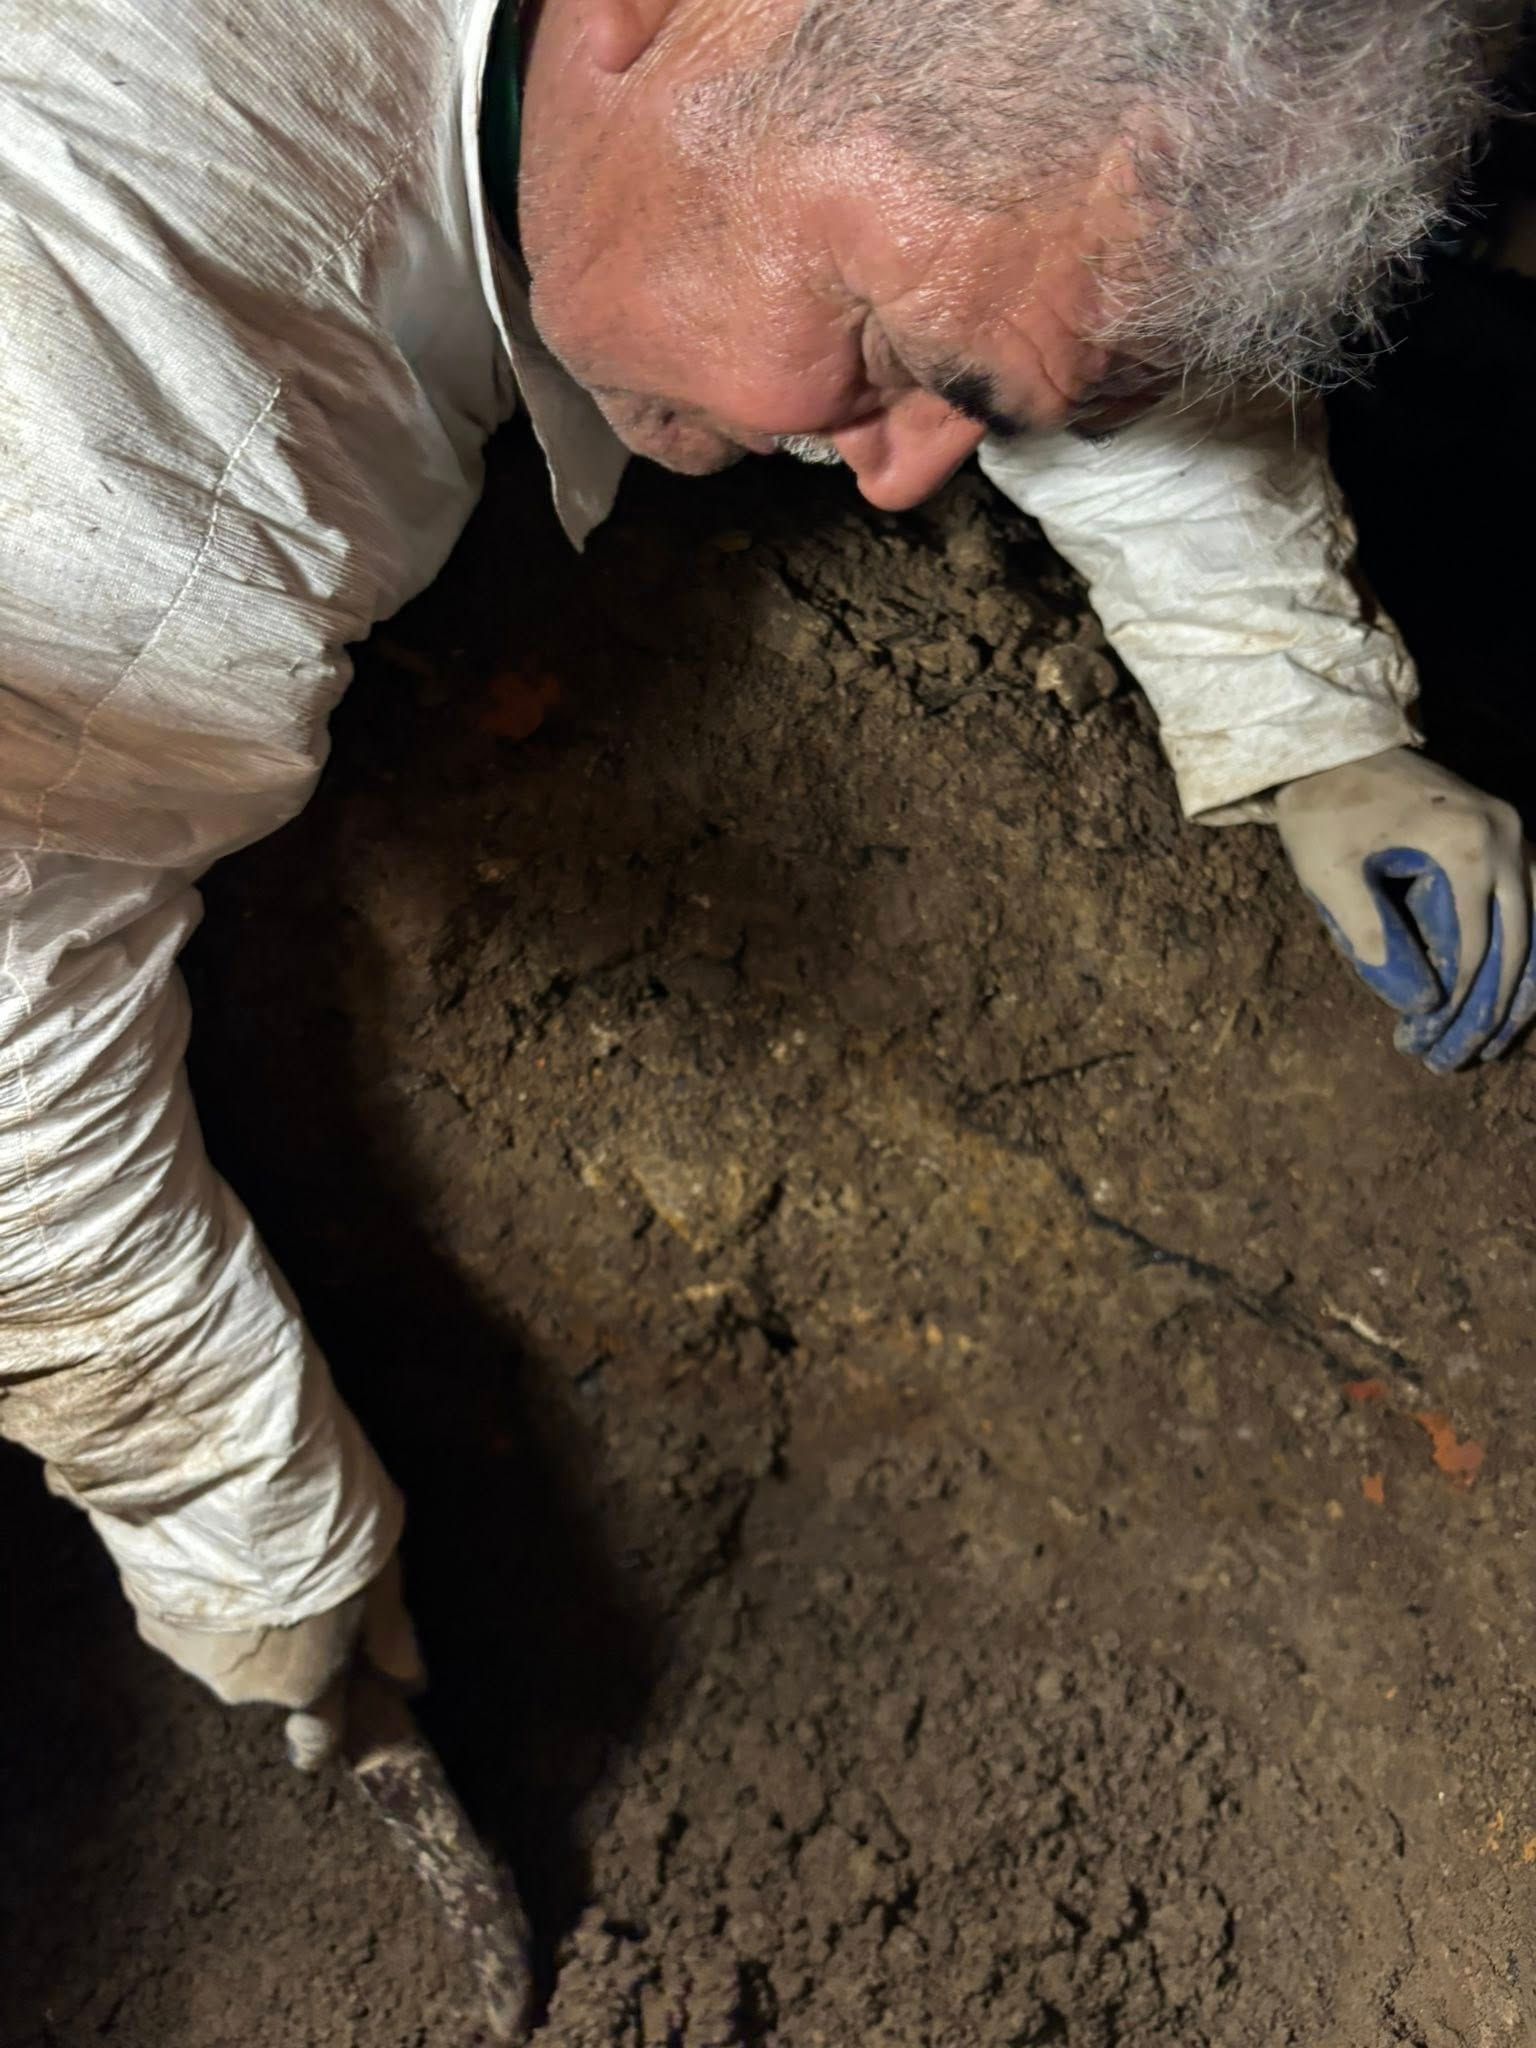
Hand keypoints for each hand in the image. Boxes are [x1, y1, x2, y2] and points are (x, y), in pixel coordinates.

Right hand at [136, 1551, 423, 1770]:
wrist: (231, 1477)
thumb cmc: (322, 1528)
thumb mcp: (381, 1572)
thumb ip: (390, 1633)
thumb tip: (409, 1681)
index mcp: (305, 1681)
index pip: (316, 1740)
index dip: (324, 1733)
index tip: (328, 1711)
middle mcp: (241, 1685)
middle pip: (269, 1678)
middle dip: (283, 1642)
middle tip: (294, 1581)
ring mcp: (187, 1653)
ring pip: (223, 1646)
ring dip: (240, 1616)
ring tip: (250, 1554)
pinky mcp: (147, 1613)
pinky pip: (187, 1613)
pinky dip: (203, 1591)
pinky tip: (213, 1544)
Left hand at [1275, 748, 1535, 1071]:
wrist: (1332, 746)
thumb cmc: (1324, 809)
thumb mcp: (1328, 872)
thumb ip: (1366, 933)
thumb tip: (1416, 1002)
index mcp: (1467, 843)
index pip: (1476, 943)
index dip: (1459, 999)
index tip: (1437, 1038)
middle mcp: (1506, 834)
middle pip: (1522, 938)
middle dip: (1498, 1003)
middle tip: (1474, 1052)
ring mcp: (1513, 830)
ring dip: (1522, 980)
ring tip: (1500, 1033)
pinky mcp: (1504, 831)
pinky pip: (1531, 898)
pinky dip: (1525, 943)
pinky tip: (1514, 986)